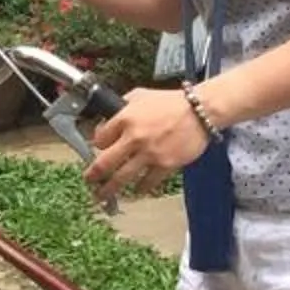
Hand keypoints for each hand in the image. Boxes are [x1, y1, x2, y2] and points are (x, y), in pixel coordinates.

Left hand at [83, 84, 208, 198]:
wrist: (200, 111)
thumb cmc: (172, 102)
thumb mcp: (140, 95)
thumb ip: (122, 106)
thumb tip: (109, 118)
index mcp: (125, 119)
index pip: (99, 139)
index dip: (96, 145)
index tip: (97, 150)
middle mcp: (134, 138)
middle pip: (104, 164)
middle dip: (93, 175)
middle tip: (88, 180)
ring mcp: (149, 154)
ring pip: (122, 178)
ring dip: (110, 189)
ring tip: (103, 195)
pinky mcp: (165, 165)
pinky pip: (147, 182)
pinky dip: (140, 189)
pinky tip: (136, 191)